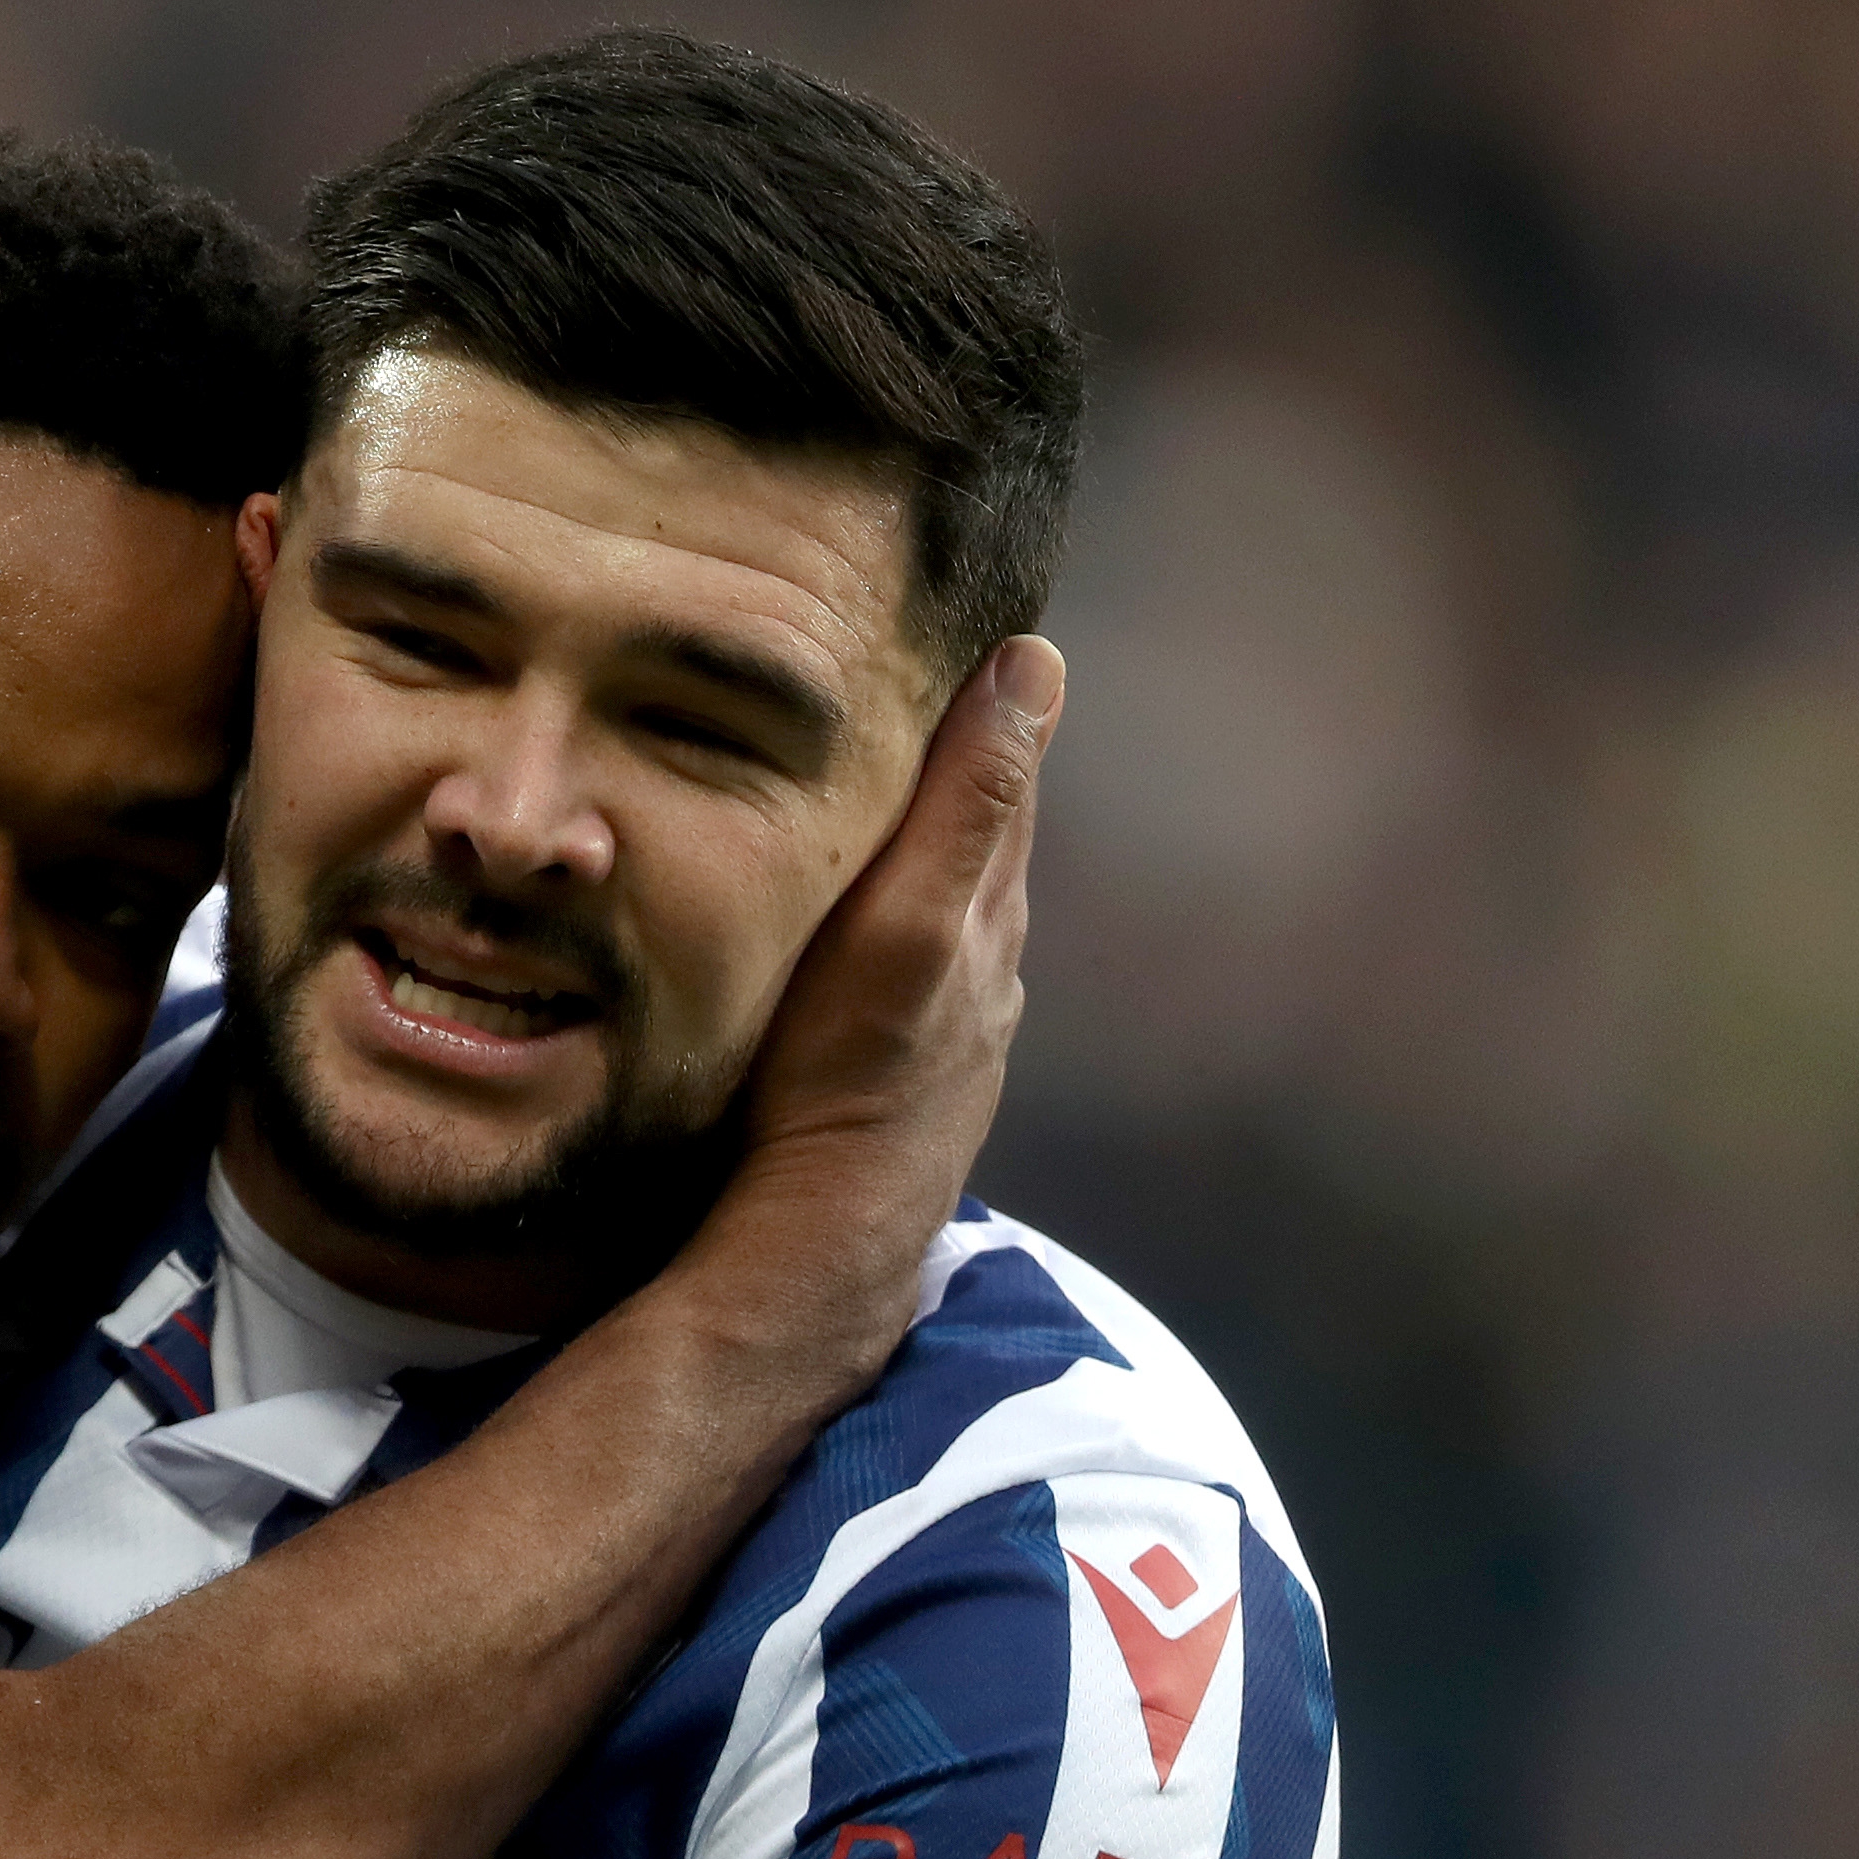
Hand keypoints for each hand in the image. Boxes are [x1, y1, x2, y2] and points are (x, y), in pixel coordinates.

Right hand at [672, 636, 1048, 1390]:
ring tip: (855, 791)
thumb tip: (1037, 662)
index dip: (979, 698)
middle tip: (886, 688)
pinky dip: (881, 919)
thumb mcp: (909, 923)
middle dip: (944, 766)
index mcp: (985, 907)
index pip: (998, 771)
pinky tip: (845, 924)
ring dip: (908, 848)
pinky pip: (899, 962)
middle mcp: (981, 961)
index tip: (947, 624)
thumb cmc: (850, 1072)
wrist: (820, 1235)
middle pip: (969, 837)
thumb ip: (969, 801)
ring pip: (935, 903)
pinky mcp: (901, 1067)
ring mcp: (947, 1021)